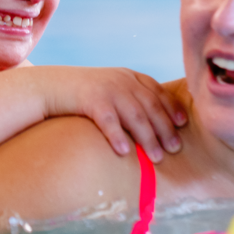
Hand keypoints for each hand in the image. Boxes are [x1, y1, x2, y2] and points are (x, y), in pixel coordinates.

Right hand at [35, 66, 187, 161]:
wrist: (51, 86)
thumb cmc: (83, 95)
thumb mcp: (110, 89)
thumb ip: (130, 99)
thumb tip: (154, 127)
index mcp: (129, 76)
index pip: (157, 91)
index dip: (171, 107)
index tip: (182, 123)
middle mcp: (122, 80)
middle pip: (150, 106)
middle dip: (164, 128)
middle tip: (175, 149)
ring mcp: (107, 89)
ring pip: (134, 115)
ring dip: (148, 137)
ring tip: (157, 157)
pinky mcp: (90, 99)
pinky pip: (108, 120)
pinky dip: (118, 136)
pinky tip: (125, 152)